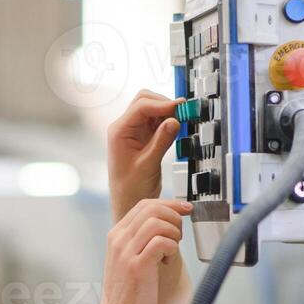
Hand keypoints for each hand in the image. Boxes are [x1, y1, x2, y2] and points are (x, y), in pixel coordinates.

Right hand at [95, 197, 191, 303]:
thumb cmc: (130, 292)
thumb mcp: (130, 259)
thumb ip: (142, 240)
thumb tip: (167, 222)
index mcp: (117, 235)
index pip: (145, 205)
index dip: (169, 204)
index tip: (185, 209)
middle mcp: (119, 240)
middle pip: (152, 209)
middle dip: (174, 217)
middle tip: (179, 236)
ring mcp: (126, 252)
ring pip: (157, 223)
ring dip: (173, 234)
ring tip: (171, 251)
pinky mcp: (137, 266)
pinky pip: (161, 242)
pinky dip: (171, 248)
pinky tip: (167, 261)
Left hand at [107, 90, 180, 215]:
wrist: (128, 202)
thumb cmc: (131, 189)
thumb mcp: (148, 165)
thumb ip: (161, 141)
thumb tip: (174, 120)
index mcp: (120, 132)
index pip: (141, 106)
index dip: (162, 104)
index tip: (180, 107)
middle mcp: (125, 128)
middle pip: (145, 101)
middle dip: (165, 104)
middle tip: (183, 113)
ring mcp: (134, 131)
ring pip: (152, 109)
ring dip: (168, 112)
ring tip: (182, 121)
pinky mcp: (144, 137)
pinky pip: (157, 121)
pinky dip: (168, 121)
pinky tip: (176, 128)